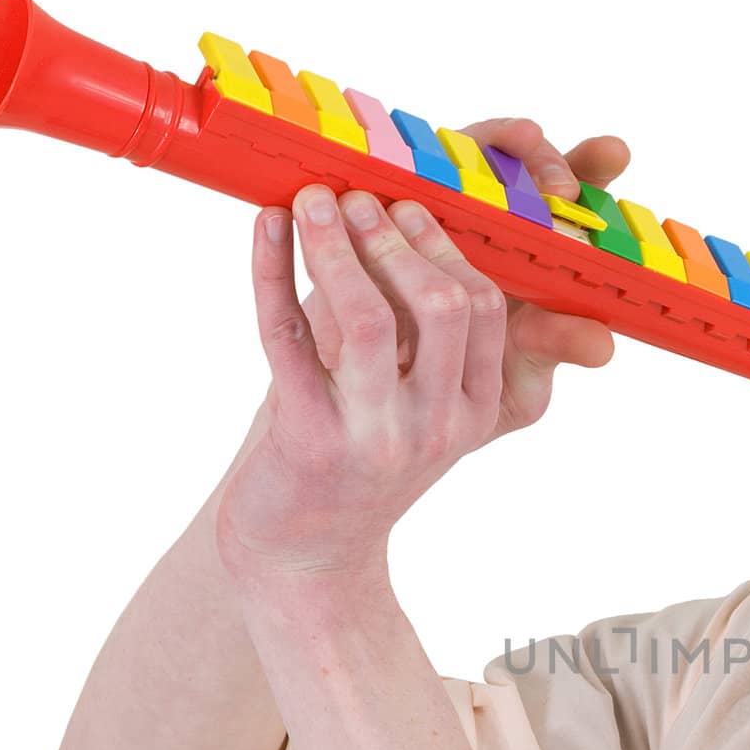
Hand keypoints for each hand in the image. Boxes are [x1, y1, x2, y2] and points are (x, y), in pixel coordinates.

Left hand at [215, 123, 628, 582]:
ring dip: (337, 244)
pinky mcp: (308, 439)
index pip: (485, 310)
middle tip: (360, 197)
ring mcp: (375, 437)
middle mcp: (436, 427)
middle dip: (399, 237)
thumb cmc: (357, 460)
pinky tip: (264, 226)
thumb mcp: (416, 409)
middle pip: (443, 306)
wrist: (304, 551)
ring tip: (312, 198)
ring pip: (367, 316)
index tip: (408, 206)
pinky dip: (271, 270)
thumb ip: (429, 341)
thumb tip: (406, 225)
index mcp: (474, 411)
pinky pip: (287, 337)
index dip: (446, 246)